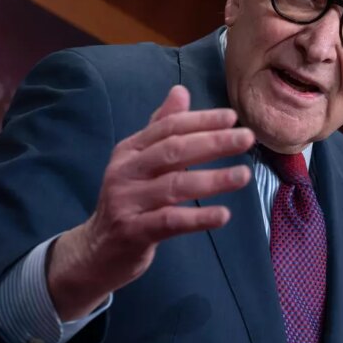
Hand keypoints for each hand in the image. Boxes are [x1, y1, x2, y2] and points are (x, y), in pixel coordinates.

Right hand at [47, 85, 253, 319]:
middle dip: (213, 142)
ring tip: (244, 175)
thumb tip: (180, 91)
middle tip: (246, 138)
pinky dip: (198, 218)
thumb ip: (161, 128)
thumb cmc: (128, 202)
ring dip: (213, 179)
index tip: (232, 117)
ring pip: (174, 186)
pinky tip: (224, 215)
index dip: (201, 120)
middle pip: (173, 151)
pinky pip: (169, 222)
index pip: (168, 128)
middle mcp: (125, 171)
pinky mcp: (132, 232)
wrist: (95, 251)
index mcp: (130, 151)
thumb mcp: (139, 162)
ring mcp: (126, 202)